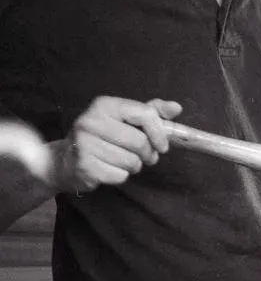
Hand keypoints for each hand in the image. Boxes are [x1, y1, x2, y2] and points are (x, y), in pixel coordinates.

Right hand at [52, 96, 181, 193]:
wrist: (65, 160)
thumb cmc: (103, 137)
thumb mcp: (125, 119)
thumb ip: (151, 112)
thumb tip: (176, 108)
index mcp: (105, 105)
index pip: (144, 114)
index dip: (160, 132)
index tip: (163, 146)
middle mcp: (91, 121)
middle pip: (139, 142)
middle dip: (148, 154)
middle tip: (146, 157)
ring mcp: (84, 144)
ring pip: (131, 161)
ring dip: (135, 166)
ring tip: (125, 161)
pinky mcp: (84, 165)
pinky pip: (119, 175)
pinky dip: (121, 176)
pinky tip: (110, 169)